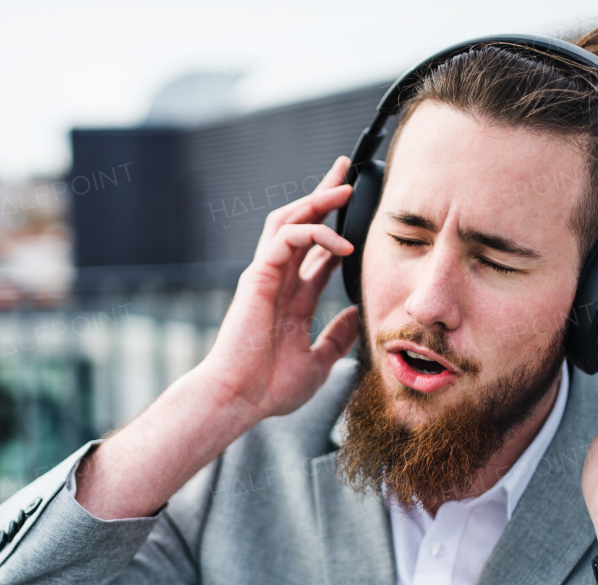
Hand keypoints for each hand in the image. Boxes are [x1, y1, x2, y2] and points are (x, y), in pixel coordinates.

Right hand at [198, 155, 360, 423]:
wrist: (239, 399)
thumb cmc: (269, 388)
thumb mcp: (318, 362)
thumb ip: (336, 337)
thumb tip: (357, 315)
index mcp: (290, 298)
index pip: (316, 252)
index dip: (336, 228)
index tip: (358, 211)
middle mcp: (277, 280)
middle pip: (300, 223)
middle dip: (322, 195)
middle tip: (346, 172)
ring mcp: (265, 276)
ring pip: (289, 220)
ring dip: (317, 200)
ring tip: (345, 187)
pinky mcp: (258, 277)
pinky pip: (286, 239)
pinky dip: (314, 233)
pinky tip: (340, 243)